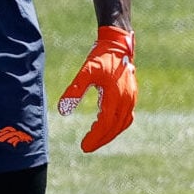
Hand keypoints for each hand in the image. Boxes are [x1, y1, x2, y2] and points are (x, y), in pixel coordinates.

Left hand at [57, 25, 136, 151]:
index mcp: (115, 96)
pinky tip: (106, 128)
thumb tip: (62, 111)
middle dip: (101, 139)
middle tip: (86, 147)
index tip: (83, 146)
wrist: (118, 46)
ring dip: (109, 134)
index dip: (95, 136)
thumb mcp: (85, 72)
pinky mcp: (131, 97)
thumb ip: (74, 91)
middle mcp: (126, 100)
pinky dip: (116, 126)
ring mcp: (131, 99)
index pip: (105, 123)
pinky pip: (126, 118)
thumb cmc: (100, 58)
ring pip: (121, 124)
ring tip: (94, 140)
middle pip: (114, 127)